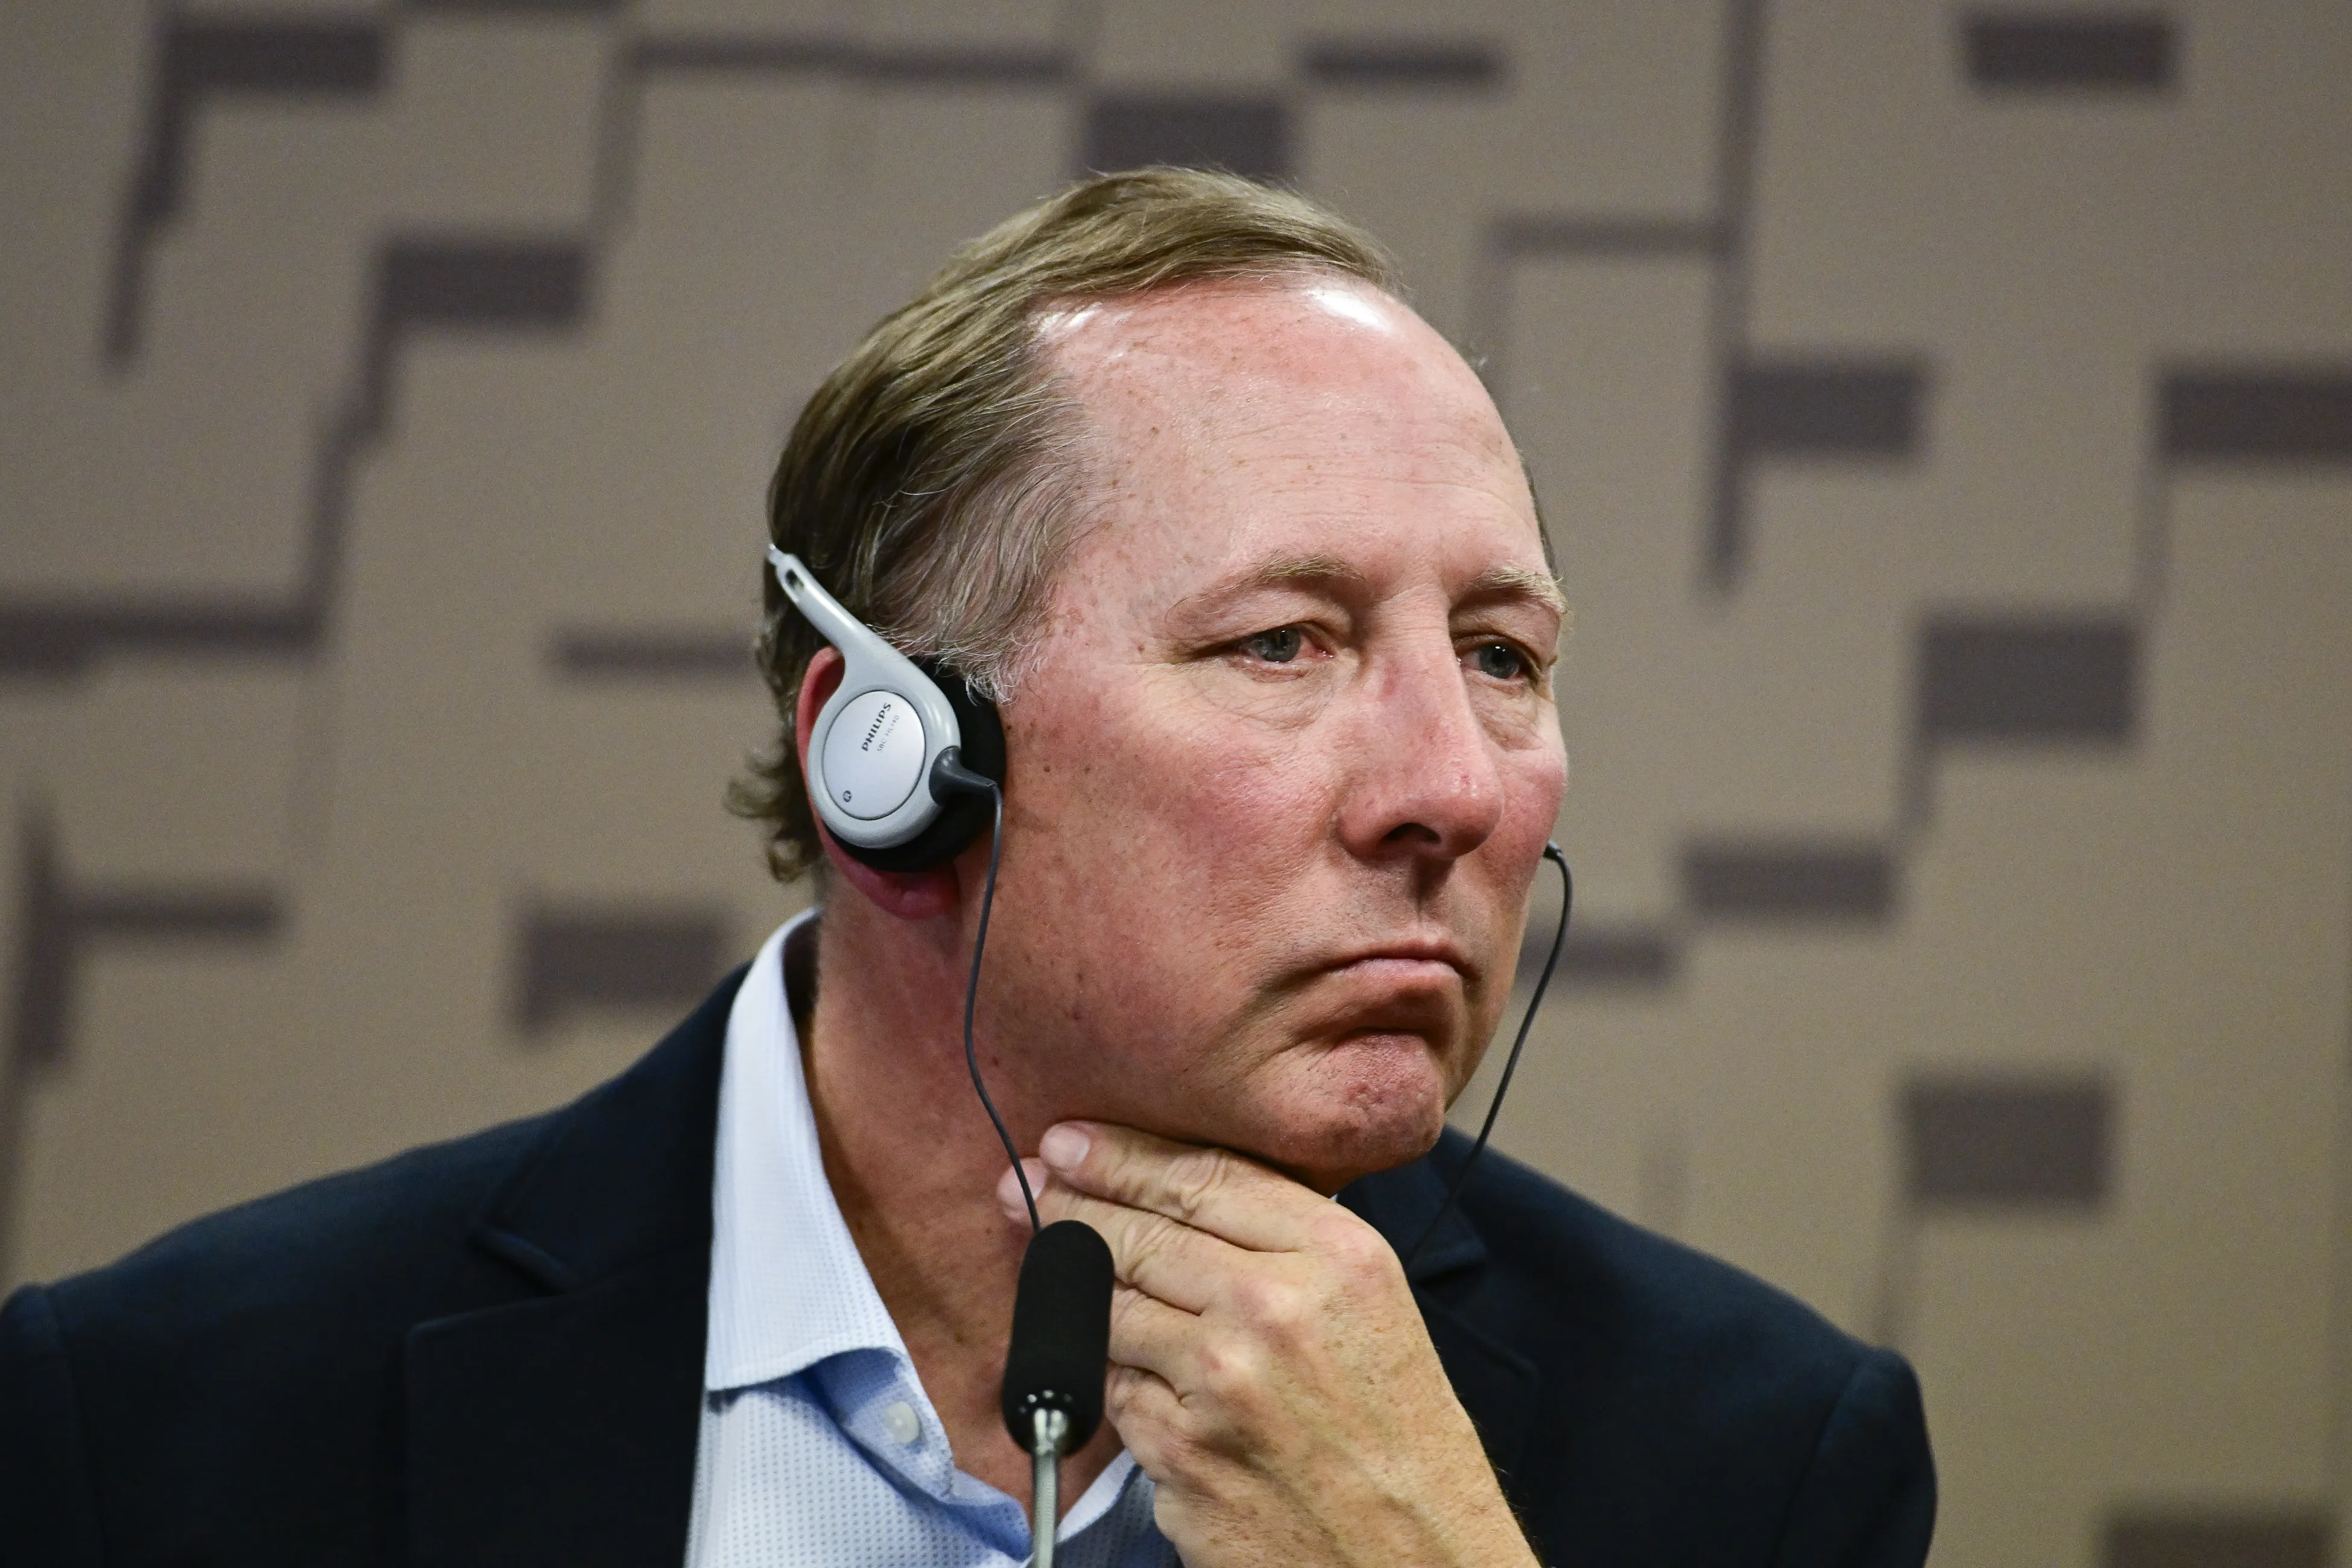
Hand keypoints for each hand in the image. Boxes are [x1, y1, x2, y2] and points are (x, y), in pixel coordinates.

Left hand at [996, 1122, 1538, 1567]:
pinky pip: (1119, 1394)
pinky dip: (1121, 1384)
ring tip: (1064, 1269)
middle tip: (1033, 1189)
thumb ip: (1286, 1243)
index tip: (1071, 1141)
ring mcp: (1218, 1386)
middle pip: (1139, 1235)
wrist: (1419, 1555)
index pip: (1201, 1178)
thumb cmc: (1399, 1434)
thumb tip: (1179, 1196)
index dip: (1120, 1153)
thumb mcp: (1371, 1305)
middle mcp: (1273, 1310)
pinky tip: (1141, 1379)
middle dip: (1072, 1205)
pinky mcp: (1179, 1455)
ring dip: (1082, 1293)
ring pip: (1111, 1311)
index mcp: (1335, 1258)